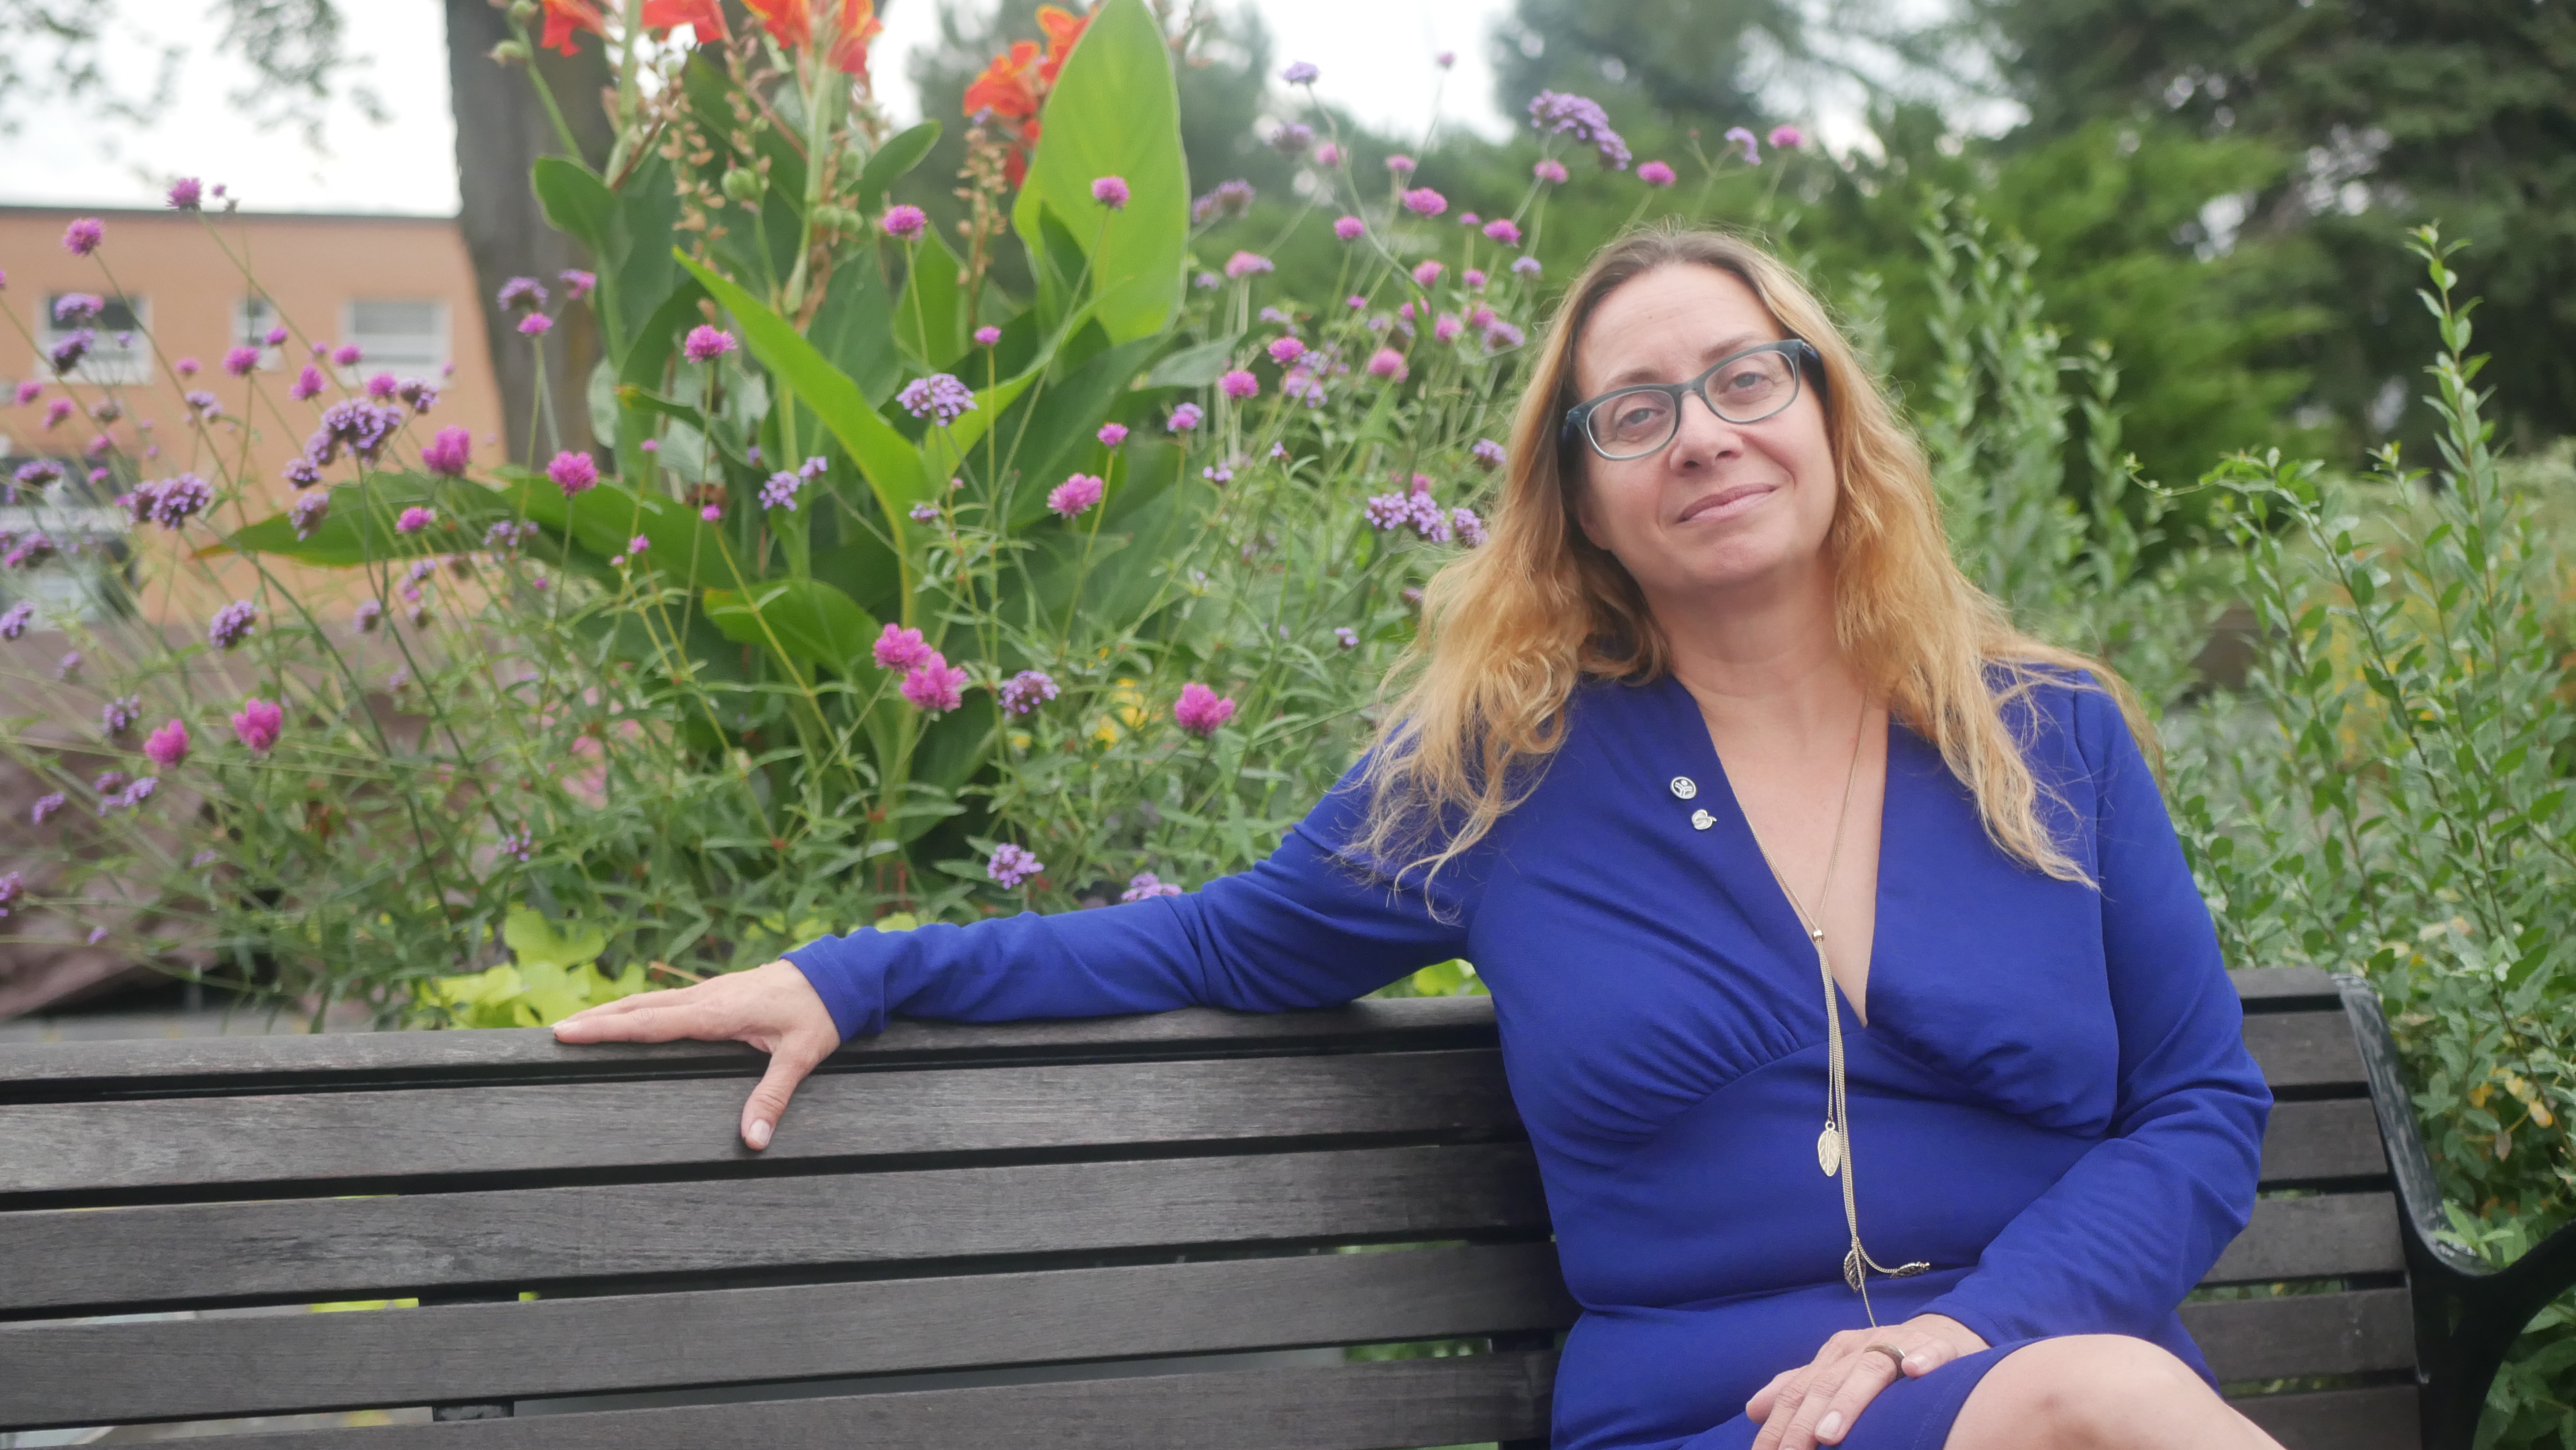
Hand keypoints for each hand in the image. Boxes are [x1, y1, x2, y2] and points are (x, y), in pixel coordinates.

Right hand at [552, 959, 839, 1151]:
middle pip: (638, 1008)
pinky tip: (631, 1017)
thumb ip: (773, 1097)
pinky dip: (640, 1009)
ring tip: (579, 1024)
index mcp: (715, 1012)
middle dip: (597, 1020)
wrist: (839, 973)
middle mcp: (705, 997)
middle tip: (555, 1031)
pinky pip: (668, 1000)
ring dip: (614, 1012)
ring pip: (651, 1001)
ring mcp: (710, 991)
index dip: (606, 1030)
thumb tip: (753, 1140)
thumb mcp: (800, 1057)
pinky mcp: (718, 992)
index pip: (649, 1023)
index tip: (567, 1033)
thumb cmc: (819, 1012)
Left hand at [1746, 1313, 1988, 1448]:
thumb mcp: (1836, 1372)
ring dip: (1848, 1400)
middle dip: (1804, 1422)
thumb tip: (1753, 1409)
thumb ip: (1798, 1389)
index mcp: (1835, 1354)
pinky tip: (1914, 1373)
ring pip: (1871, 1369)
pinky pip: (1933, 1352)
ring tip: (1828, 1433)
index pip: (1798, 1390)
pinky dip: (1922, 1360)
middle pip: (1827, 1383)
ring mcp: (1901, 1345)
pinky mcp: (1940, 1348)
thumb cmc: (1882, 1362)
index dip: (1778, 1423)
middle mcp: (1862, 1346)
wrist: (1941, 1334)